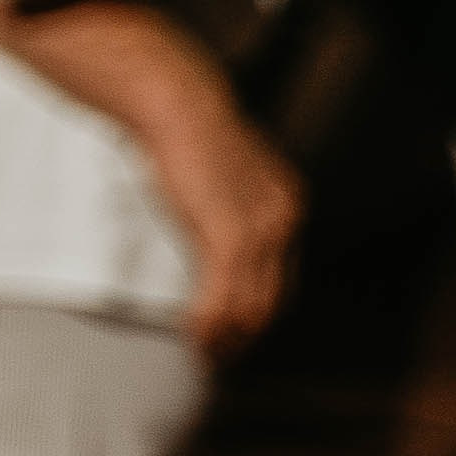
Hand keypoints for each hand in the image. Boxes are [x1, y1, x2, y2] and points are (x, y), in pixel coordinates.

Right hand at [20, 0, 300, 356]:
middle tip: (217, 354)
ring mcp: (260, 229)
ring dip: (227, 335)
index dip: (256, 306)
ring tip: (203, 354)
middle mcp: (281, 219)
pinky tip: (193, 337)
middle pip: (270, 296)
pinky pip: (224, 294)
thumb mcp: (212, 163)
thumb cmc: (180, 123)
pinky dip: (210, 321)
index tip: (231, 327)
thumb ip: (215, 192)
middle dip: (246, 331)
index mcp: (282, 201)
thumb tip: (197, 211)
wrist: (174, 100)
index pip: (277, 271)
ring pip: (250, 302)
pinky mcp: (231, 234)